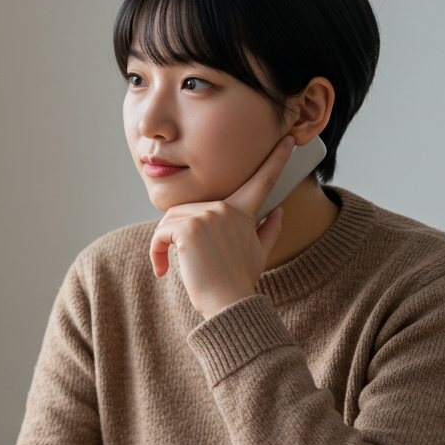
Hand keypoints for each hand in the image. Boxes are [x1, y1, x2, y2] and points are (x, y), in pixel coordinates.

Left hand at [149, 135, 293, 317]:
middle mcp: (226, 208)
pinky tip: (162, 269)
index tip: (289, 140)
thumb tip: (278, 211)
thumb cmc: (239, 282)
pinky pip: (161, 232)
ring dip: (163, 242)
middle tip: (175, 260)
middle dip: (176, 232)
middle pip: (187, 208)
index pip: (262, 181)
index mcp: (244, 212)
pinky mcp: (189, 228)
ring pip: (170, 219)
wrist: (228, 305)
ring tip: (170, 265)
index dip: (276, 159)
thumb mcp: (258, 254)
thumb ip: (269, 230)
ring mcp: (208, 215)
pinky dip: (155, 250)